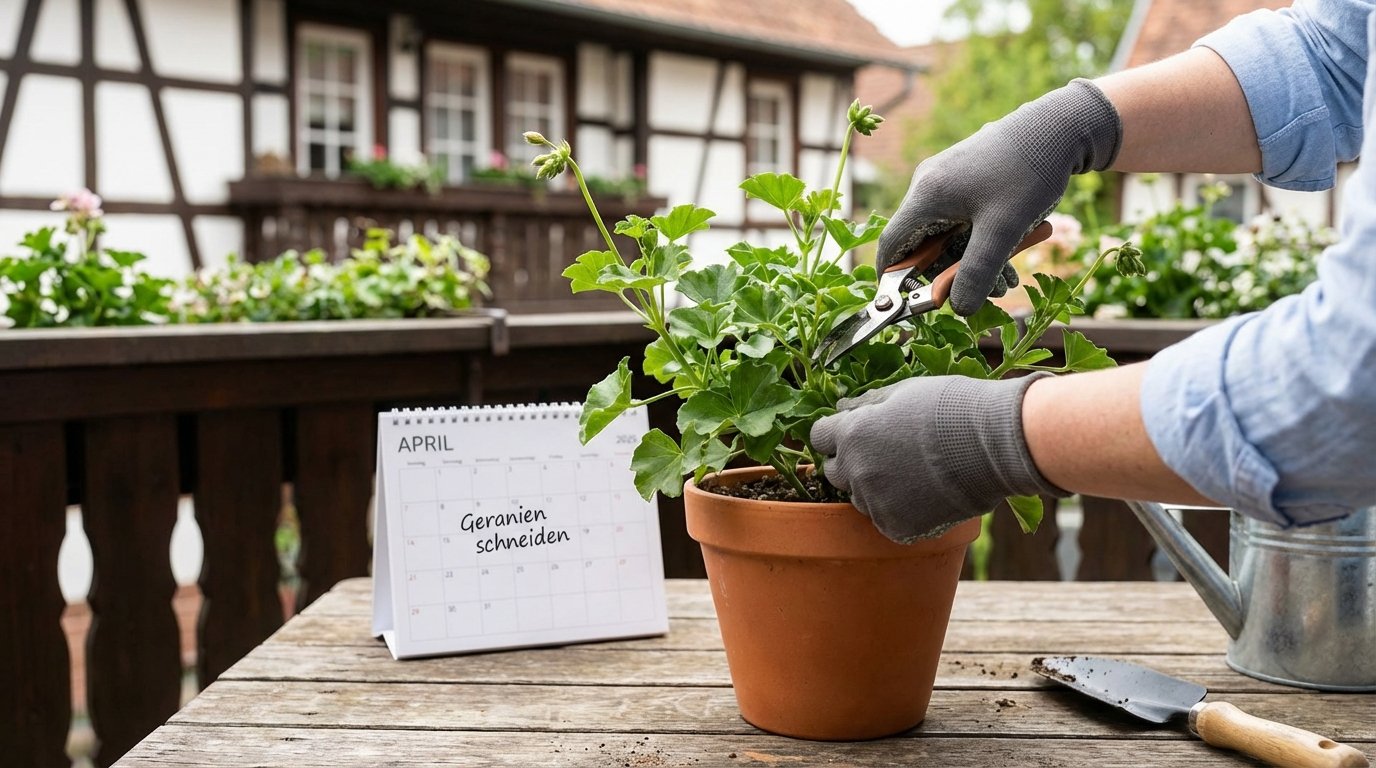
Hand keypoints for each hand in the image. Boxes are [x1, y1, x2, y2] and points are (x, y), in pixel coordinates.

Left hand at [809, 374, 1067, 542]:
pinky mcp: (897, 527)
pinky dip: (898, 511)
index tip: (856, 432)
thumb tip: (843, 407)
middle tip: (887, 453)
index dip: (836, 433)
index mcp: (852, 433)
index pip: (819, 437)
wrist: (994, 442)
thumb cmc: (952, 407)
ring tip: (911, 473)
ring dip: (874, 488)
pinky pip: (885, 521)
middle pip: (835, 471)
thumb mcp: (904, 392)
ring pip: (859, 498)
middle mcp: (855, 470)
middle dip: (852, 461)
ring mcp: (875, 502)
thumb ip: (867, 403)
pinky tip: (923, 494)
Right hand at [877, 79, 1120, 315]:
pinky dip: (982, 241)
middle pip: (924, 244)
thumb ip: (977, 273)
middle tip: (985, 293)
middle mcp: (929, 185)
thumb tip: (959, 309)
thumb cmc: (1028, 173)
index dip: (895, 278)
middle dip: (951, 274)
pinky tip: (1012, 256)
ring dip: (974, 261)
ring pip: (948, 235)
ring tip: (1009, 280)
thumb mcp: (1003, 231)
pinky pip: (963, 220)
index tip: (910, 303)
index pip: (891, 245)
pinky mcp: (967, 178)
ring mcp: (948, 180)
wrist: (1060, 126)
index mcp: (926, 194)